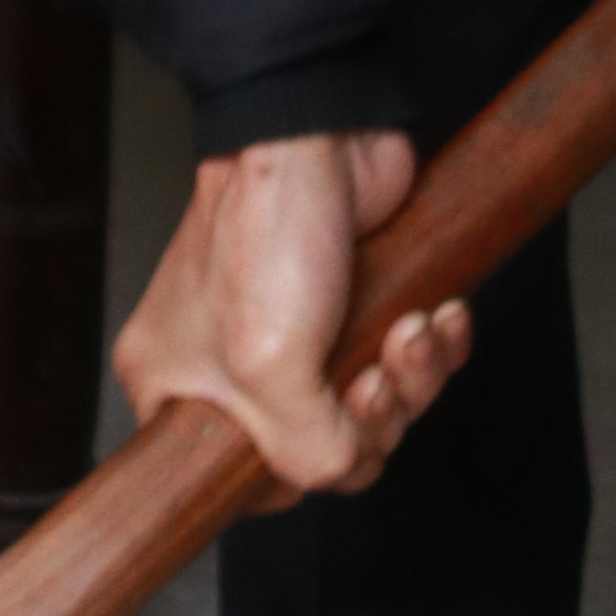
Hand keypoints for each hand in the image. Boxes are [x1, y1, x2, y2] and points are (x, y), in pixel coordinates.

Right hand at [111, 128, 471, 501]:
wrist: (321, 134)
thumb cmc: (267, 230)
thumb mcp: (271, 368)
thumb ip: (307, 449)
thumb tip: (347, 469)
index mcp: (176, 389)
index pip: (244, 481)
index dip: (300, 475)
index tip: (329, 440)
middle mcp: (232, 369)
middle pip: (324, 446)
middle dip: (373, 416)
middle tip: (374, 374)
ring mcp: (297, 336)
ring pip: (377, 404)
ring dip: (413, 376)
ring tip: (412, 329)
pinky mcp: (355, 305)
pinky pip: (408, 359)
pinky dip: (435, 346)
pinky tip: (439, 314)